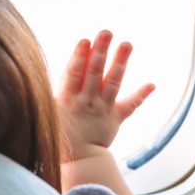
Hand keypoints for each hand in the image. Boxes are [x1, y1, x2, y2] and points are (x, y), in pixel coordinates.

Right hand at [57, 30, 154, 161]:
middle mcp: (86, 102)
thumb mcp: (46, 112)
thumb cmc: (57, 135)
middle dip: (100, 51)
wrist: (76, 162)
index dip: (79, 57)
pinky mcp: (115, 119)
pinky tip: (152, 84)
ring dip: (120, 62)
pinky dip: (141, 95)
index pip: (74, 74)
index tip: (85, 40)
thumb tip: (42, 71)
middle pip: (94, 73)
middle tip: (107, 32)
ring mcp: (102, 109)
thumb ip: (52, 92)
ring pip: (112, 83)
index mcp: (67, 100)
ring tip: (127, 44)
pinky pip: (130, 106)